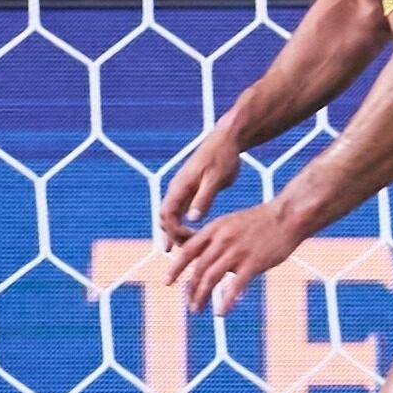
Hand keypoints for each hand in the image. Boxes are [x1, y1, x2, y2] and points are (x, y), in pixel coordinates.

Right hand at [156, 127, 243, 246]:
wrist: (227, 140)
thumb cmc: (222, 156)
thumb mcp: (216, 178)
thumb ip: (204, 198)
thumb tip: (192, 219)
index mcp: (179, 187)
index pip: (166, 215)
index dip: (172, 231)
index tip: (186, 242)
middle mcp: (177, 189)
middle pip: (166, 218)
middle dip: (172, 235)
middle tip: (185, 252)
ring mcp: (183, 190)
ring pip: (172, 216)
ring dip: (176, 232)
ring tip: (184, 250)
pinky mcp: (192, 190)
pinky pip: (182, 211)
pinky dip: (183, 224)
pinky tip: (192, 235)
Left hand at [168, 197, 310, 312]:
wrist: (290, 215)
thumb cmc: (264, 221)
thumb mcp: (234, 223)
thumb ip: (217, 240)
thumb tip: (206, 261)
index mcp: (216, 229)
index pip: (187, 250)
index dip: (175, 268)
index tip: (167, 282)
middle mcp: (222, 240)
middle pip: (198, 269)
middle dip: (191, 289)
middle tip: (190, 304)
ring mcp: (237, 251)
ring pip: (210, 279)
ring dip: (201, 297)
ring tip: (197, 310)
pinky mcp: (253, 262)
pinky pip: (234, 286)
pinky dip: (225, 301)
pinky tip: (222, 312)